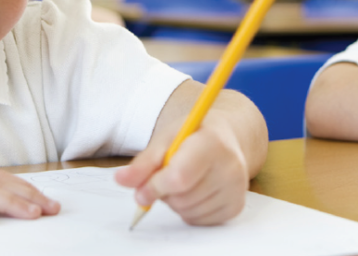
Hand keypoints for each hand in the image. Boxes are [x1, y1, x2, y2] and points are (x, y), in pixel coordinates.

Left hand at [114, 126, 248, 225]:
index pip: (179, 177)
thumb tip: (121, 179)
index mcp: (212, 142)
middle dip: (165, 192)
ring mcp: (236, 189)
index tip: (141, 191)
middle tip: (169, 174)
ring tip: (184, 181)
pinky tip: (195, 191)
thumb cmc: (192, 137)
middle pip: (181, 198)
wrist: (225, 139)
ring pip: (187, 211)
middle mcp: (231, 166)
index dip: (154, 187)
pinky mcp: (236, 206)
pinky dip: (188, 211)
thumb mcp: (166, 140)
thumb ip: (144, 162)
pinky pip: (198, 220)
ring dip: (175, 202)